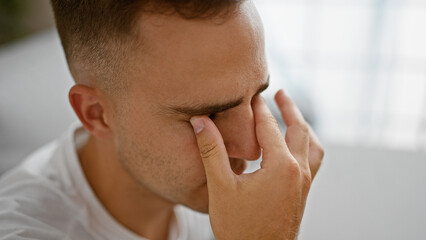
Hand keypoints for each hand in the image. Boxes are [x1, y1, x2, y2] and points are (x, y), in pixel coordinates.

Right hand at [190, 89, 323, 239]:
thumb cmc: (239, 228)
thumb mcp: (221, 187)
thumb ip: (212, 151)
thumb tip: (200, 121)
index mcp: (281, 166)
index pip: (269, 126)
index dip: (257, 107)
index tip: (250, 92)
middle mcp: (299, 171)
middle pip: (299, 129)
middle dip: (287, 108)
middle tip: (278, 93)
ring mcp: (305, 183)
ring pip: (311, 144)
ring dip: (302, 126)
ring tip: (292, 115)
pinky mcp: (303, 193)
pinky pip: (313, 161)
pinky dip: (307, 146)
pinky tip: (295, 148)